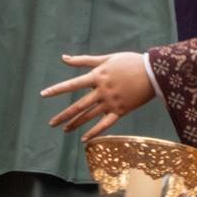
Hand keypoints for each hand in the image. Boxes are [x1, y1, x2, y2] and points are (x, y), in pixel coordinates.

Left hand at [40, 52, 154, 141]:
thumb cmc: (129, 62)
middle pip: (79, 105)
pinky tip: (84, 139)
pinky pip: (105, 124)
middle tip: (51, 123)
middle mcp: (102, 91)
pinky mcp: (121, 110)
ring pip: (90, 116)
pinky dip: (94, 132)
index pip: (73, 84)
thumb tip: (63, 58)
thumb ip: (84, 60)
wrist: (153, 72)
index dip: (57, 90)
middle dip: (64, 115)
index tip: (44, 95)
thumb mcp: (106, 58)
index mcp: (98, 76)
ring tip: (64, 130)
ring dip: (76, 124)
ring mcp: (112, 102)